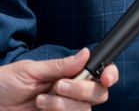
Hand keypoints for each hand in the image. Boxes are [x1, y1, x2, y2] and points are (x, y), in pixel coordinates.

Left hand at [0, 48, 118, 110]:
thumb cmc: (3, 85)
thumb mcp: (30, 71)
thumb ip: (60, 66)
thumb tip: (86, 53)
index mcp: (69, 75)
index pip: (99, 74)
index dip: (109, 74)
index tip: (105, 77)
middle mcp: (71, 94)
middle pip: (98, 94)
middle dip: (82, 90)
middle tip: (59, 86)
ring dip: (64, 105)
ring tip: (40, 101)